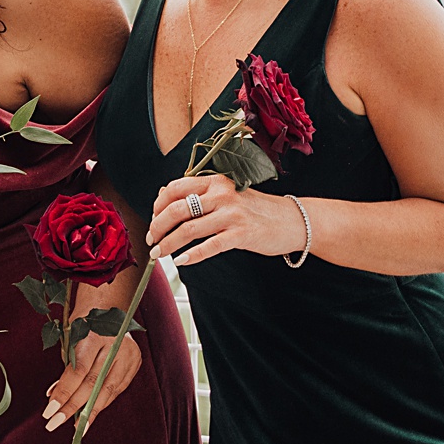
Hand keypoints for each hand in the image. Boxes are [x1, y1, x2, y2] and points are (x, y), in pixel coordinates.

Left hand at [42, 330, 139, 431]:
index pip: (78, 371)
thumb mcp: (70, 338)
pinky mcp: (135, 363)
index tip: (49, 410)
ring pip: (107, 391)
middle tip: (54, 422)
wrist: (108, 308)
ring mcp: (128, 355)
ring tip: (74, 428)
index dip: (63, 393)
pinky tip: (89, 415)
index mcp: (94, 335)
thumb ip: (66, 367)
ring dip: (89, 412)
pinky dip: (102, 402)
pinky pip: (116, 389)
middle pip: (92, 384)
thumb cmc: (83, 324)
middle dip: (72, 407)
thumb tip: (54, 397)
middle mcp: (114, 346)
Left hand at [147, 173, 307, 266]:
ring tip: (159, 254)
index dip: (157, 206)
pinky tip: (181, 261)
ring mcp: (231, 214)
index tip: (152, 220)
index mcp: (214, 182)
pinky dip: (192, 255)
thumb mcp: (227, 193)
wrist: (292, 220)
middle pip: (176, 209)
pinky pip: (210, 246)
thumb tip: (164, 198)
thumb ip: (200, 195)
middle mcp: (221, 195)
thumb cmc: (256, 209)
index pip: (174, 189)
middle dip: (157, 227)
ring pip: (188, 229)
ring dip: (168, 244)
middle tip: (151, 240)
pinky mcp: (241, 234)